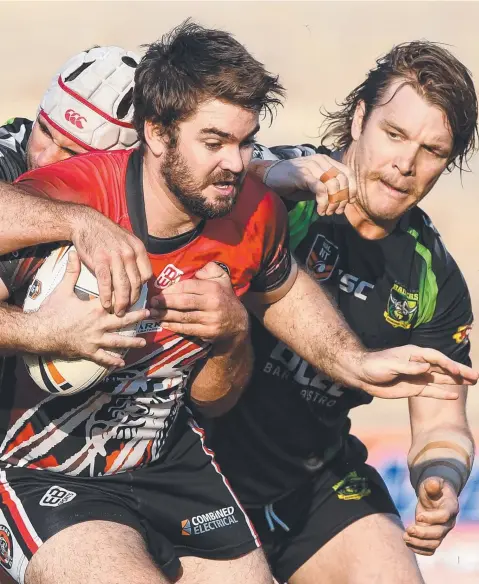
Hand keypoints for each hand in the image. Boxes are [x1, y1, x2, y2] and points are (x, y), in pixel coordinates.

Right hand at [32, 251, 148, 367]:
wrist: (39, 331)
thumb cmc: (51, 310)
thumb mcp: (63, 289)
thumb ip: (72, 271)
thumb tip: (74, 252)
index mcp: (95, 308)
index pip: (114, 301)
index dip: (126, 298)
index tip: (138, 293)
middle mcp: (98, 324)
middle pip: (122, 321)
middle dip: (137, 318)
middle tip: (149, 315)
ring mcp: (94, 339)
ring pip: (117, 341)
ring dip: (131, 341)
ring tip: (143, 342)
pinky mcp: (88, 351)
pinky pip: (103, 358)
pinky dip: (112, 361)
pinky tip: (121, 362)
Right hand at [70, 206, 151, 316]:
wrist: (86, 223)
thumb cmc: (105, 234)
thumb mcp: (126, 240)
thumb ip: (134, 257)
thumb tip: (140, 275)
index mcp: (138, 248)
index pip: (147, 274)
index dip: (142, 288)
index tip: (135, 295)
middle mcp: (129, 253)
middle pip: (136, 283)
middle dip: (132, 300)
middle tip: (127, 310)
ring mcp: (115, 257)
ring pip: (123, 285)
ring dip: (121, 302)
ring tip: (118, 312)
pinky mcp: (100, 261)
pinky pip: (106, 283)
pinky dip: (106, 296)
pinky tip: (105, 304)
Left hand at [150, 262, 248, 341]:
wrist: (239, 323)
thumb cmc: (225, 298)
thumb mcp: (223, 279)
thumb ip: (211, 269)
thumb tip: (197, 270)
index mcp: (213, 288)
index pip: (188, 287)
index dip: (172, 289)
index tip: (159, 290)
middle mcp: (212, 303)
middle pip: (184, 302)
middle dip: (166, 302)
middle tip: (152, 301)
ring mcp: (210, 319)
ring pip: (184, 316)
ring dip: (166, 315)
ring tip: (153, 313)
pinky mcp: (208, 332)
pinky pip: (187, 329)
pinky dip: (173, 326)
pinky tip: (163, 323)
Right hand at [262, 154, 356, 215]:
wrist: (269, 176)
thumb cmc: (291, 182)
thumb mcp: (313, 185)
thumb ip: (327, 189)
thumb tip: (342, 201)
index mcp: (326, 161)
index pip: (348, 173)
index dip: (352, 189)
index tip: (348, 203)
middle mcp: (321, 161)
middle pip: (343, 180)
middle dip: (342, 199)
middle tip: (336, 212)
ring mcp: (312, 166)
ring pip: (333, 184)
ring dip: (333, 202)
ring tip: (326, 212)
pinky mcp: (303, 174)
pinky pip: (320, 189)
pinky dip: (323, 202)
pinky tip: (320, 210)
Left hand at [354, 345, 477, 398]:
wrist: (362, 375)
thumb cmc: (374, 365)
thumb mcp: (390, 365)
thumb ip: (408, 367)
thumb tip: (426, 367)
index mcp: (414, 355)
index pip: (436, 358)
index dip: (448, 364)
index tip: (458, 372)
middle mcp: (419, 365)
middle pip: (443, 368)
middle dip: (459, 371)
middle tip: (476, 376)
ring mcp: (418, 377)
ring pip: (441, 379)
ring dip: (456, 381)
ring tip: (473, 383)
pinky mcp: (413, 388)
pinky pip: (431, 391)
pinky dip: (443, 393)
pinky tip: (455, 396)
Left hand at [404, 477, 458, 554]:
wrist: (435, 496)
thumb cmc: (433, 487)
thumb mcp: (432, 482)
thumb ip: (432, 484)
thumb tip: (432, 484)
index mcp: (451, 507)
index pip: (444, 517)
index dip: (431, 518)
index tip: (417, 516)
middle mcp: (449, 522)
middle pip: (439, 533)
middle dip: (422, 533)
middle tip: (408, 529)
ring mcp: (442, 531)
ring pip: (434, 543)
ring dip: (419, 543)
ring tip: (405, 537)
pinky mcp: (434, 537)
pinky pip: (430, 549)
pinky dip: (419, 549)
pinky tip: (408, 544)